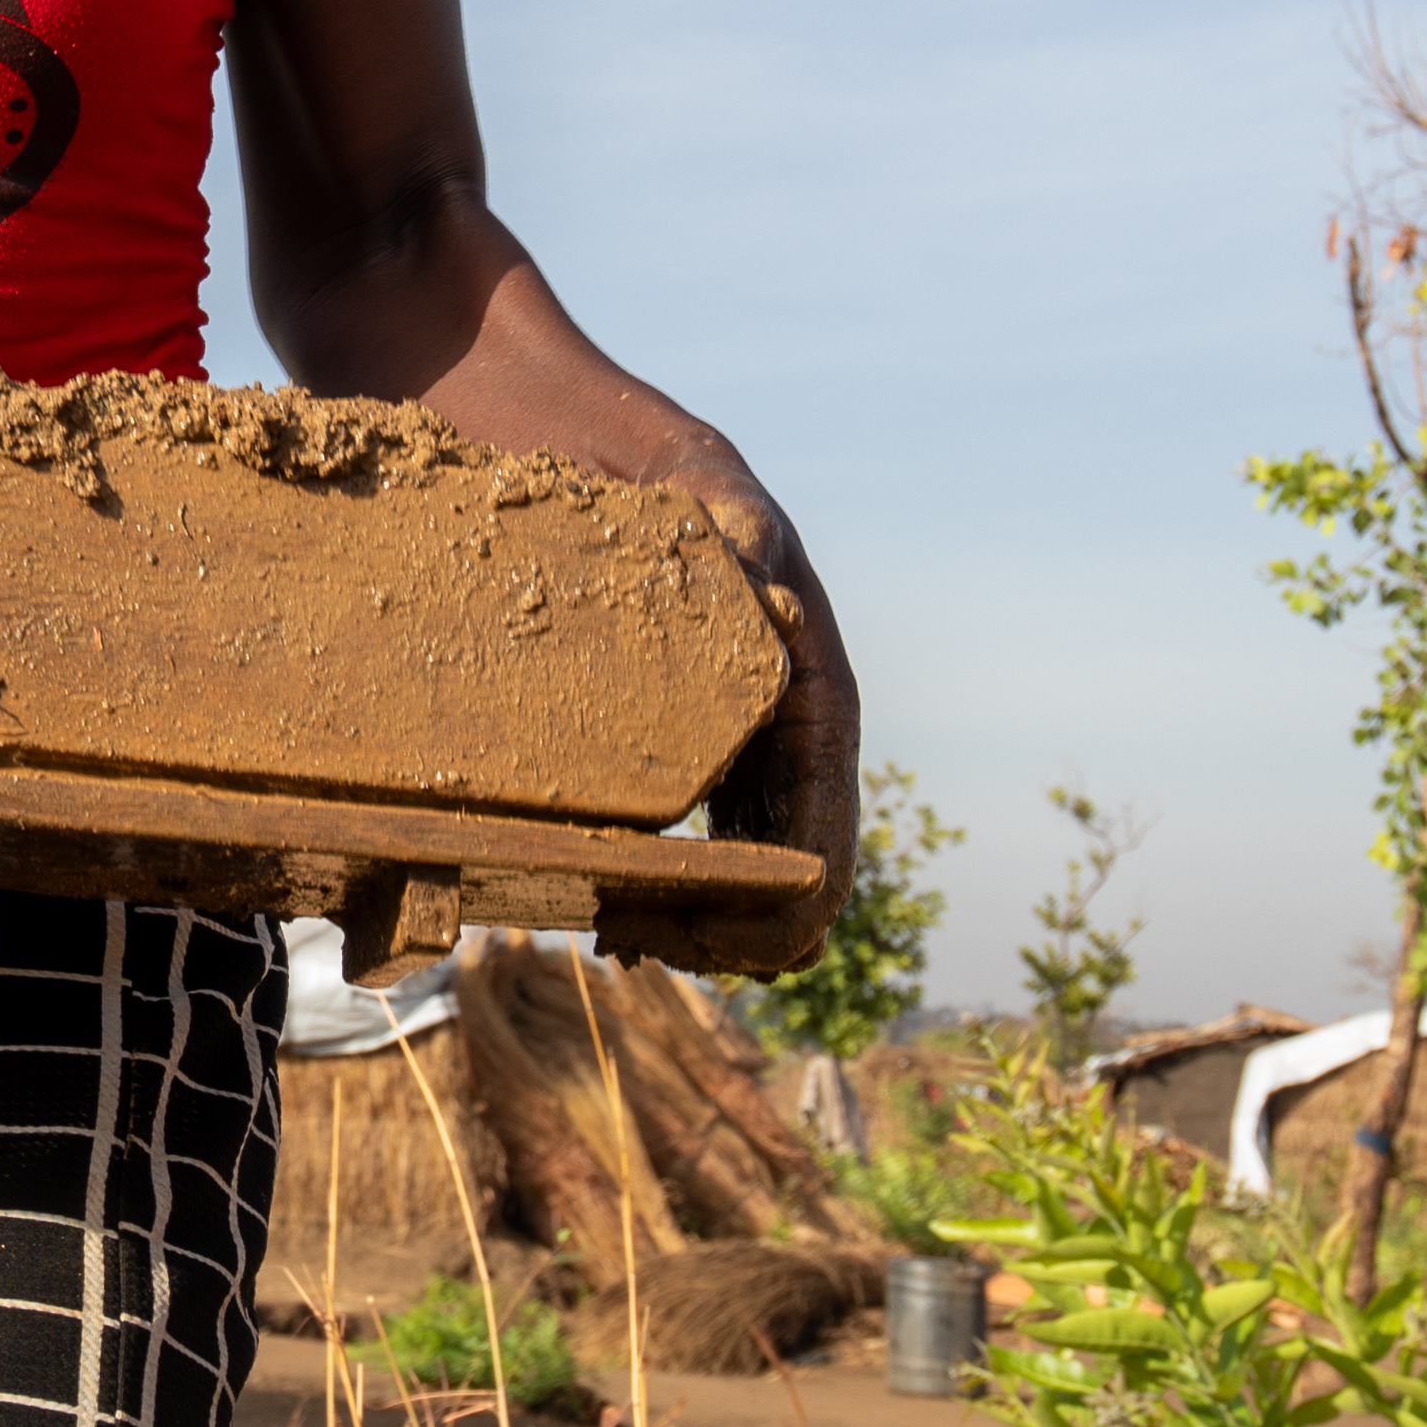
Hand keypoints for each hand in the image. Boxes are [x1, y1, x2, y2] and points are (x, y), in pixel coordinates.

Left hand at [601, 475, 861, 981]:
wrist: (659, 487)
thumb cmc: (695, 503)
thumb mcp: (719, 513)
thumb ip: (745, 551)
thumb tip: (775, 608)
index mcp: (820, 717)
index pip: (819, 863)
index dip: (762, 921)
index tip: (675, 928)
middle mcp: (800, 760)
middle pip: (787, 904)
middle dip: (714, 939)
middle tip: (621, 936)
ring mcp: (759, 773)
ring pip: (753, 899)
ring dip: (689, 932)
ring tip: (608, 929)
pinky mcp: (712, 775)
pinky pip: (712, 865)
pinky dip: (669, 901)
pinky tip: (607, 903)